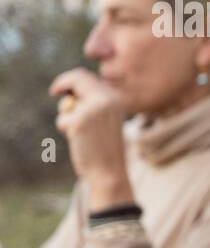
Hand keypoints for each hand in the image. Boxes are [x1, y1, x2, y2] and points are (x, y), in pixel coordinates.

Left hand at [50, 68, 132, 205]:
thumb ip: (91, 104)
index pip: (88, 76)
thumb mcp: (103, 120)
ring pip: (68, 102)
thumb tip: (68, 95)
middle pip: (77, 78)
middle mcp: (107, 100)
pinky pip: (63, 118)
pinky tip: (77, 140)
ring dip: (66, 114)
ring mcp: (93, 109)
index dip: (71, 80)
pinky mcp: (80, 121)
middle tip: (54, 92)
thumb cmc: (105, 148)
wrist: (109, 171)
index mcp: (116, 99)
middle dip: (62, 83)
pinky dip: (64, 128)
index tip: (60, 89)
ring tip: (77, 132)